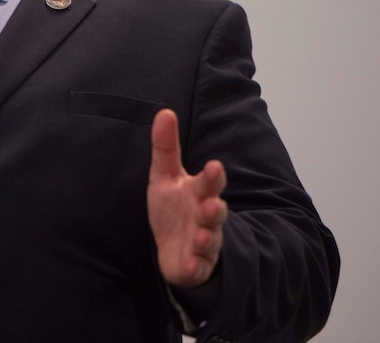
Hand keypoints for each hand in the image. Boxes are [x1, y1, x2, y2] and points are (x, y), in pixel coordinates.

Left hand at [148, 108, 227, 287]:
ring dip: (207, 237)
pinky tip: (191, 265)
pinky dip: (196, 267)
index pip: (209, 183)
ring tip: (201, 234)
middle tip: (213, 203)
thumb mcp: (164, 175)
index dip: (213, 177)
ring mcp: (203, 242)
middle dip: (215, 208)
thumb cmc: (174, 207)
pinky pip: (197, 267)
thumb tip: (165, 112)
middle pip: (215, 211)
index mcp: (199, 192)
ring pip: (209, 240)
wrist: (176, 247)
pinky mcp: (195, 265)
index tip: (214, 166)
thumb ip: (166, 147)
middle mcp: (205, 217)